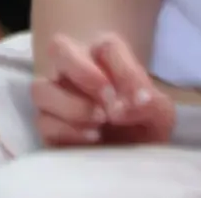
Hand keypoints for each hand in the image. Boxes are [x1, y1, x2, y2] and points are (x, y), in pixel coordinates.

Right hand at [32, 32, 174, 146]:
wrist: (132, 153)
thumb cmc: (142, 121)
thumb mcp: (160, 112)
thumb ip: (150, 103)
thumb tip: (123, 107)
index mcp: (103, 57)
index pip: (107, 47)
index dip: (124, 71)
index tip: (141, 99)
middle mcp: (72, 71)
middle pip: (58, 48)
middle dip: (82, 71)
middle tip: (108, 98)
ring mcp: (55, 98)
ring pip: (41, 89)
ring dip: (72, 105)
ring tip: (100, 122)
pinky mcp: (48, 127)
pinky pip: (44, 123)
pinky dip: (68, 130)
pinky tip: (92, 138)